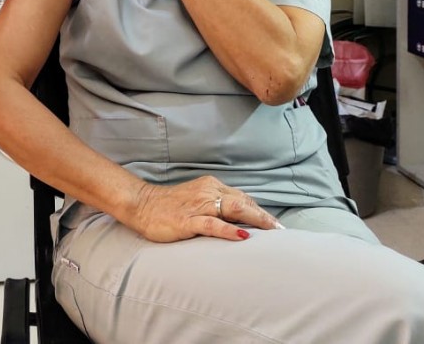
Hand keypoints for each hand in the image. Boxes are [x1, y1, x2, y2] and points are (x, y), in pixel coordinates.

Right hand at [129, 176, 282, 242]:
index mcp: (211, 186)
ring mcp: (198, 206)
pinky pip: (212, 224)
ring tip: (272, 231)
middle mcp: (207, 192)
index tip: (275, 226)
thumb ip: (215, 206)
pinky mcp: (188, 220)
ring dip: (255, 220)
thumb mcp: (196, 201)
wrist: (141, 204)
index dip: (260, 211)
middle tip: (281, 231)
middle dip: (264, 217)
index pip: (242, 198)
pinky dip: (229, 230)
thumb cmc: (169, 206)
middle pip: (243, 202)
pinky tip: (242, 236)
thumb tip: (237, 220)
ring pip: (232, 209)